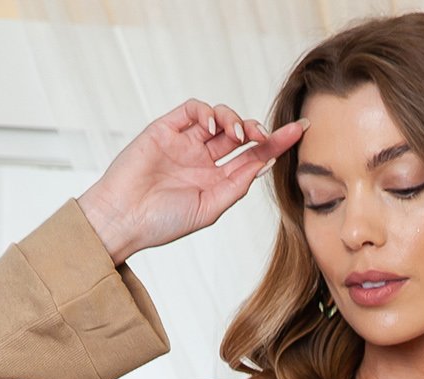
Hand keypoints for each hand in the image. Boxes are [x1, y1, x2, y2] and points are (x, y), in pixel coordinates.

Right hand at [77, 98, 308, 262]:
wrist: (123, 219)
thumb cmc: (162, 223)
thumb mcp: (209, 208)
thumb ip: (236, 185)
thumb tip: (266, 163)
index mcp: (215, 181)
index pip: (251, 157)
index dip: (276, 143)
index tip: (300, 132)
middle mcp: (203, 159)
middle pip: (239, 135)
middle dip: (257, 130)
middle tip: (267, 133)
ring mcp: (184, 142)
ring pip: (219, 118)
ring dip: (235, 120)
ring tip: (239, 134)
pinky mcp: (165, 128)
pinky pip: (192, 109)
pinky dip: (207, 111)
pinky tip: (214, 125)